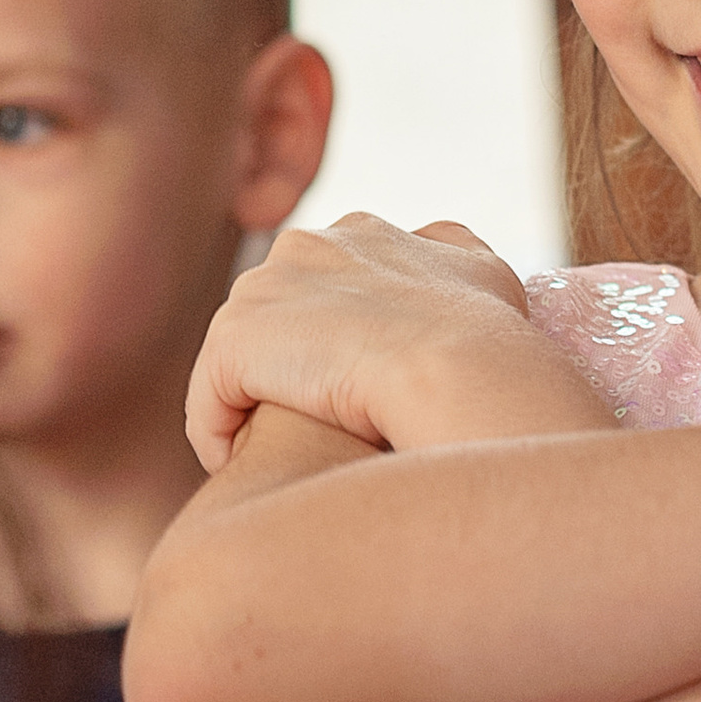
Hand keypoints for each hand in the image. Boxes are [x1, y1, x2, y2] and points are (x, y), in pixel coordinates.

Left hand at [185, 212, 551, 467]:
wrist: (460, 365)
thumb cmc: (488, 339)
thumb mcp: (486, 277)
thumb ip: (460, 262)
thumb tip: (460, 260)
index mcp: (366, 234)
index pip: (328, 281)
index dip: (334, 337)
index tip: (350, 387)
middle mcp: (310, 244)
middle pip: (277, 315)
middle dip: (286, 366)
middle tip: (305, 428)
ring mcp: (267, 289)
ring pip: (241, 357)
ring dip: (250, 404)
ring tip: (267, 456)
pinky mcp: (236, 340)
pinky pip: (211, 398)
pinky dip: (217, 434)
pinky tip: (238, 468)